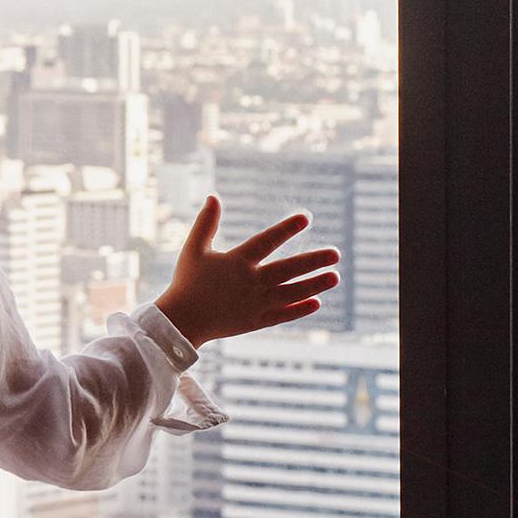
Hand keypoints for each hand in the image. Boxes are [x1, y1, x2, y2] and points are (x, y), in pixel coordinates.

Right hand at [153, 195, 339, 346]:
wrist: (181, 320)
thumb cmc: (186, 281)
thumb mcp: (193, 248)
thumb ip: (206, 223)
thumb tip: (213, 197)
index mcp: (236, 261)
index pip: (266, 241)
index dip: (286, 229)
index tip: (305, 218)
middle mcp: (250, 282)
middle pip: (287, 269)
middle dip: (313, 261)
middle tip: (336, 253)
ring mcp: (255, 303)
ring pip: (291, 293)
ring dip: (314, 284)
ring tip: (335, 276)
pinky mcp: (255, 321)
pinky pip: (282, 315)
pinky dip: (299, 310)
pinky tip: (317, 302)